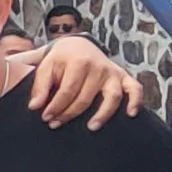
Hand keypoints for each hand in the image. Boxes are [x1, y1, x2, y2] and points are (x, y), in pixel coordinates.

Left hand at [22, 35, 143, 126]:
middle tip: (56, 124)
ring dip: (103, 114)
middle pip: (86, 97)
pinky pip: (135, 88)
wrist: (78, 45)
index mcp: (78, 62)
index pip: (67, 91)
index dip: (56, 107)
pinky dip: (136, 100)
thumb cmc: (60, 60)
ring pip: (112, 96)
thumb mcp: (45, 67)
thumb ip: (40, 86)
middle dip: (69, 114)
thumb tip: (34, 106)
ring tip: (91, 127)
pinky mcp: (123, 76)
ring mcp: (112, 72)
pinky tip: (131, 114)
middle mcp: (98, 67)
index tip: (46, 118)